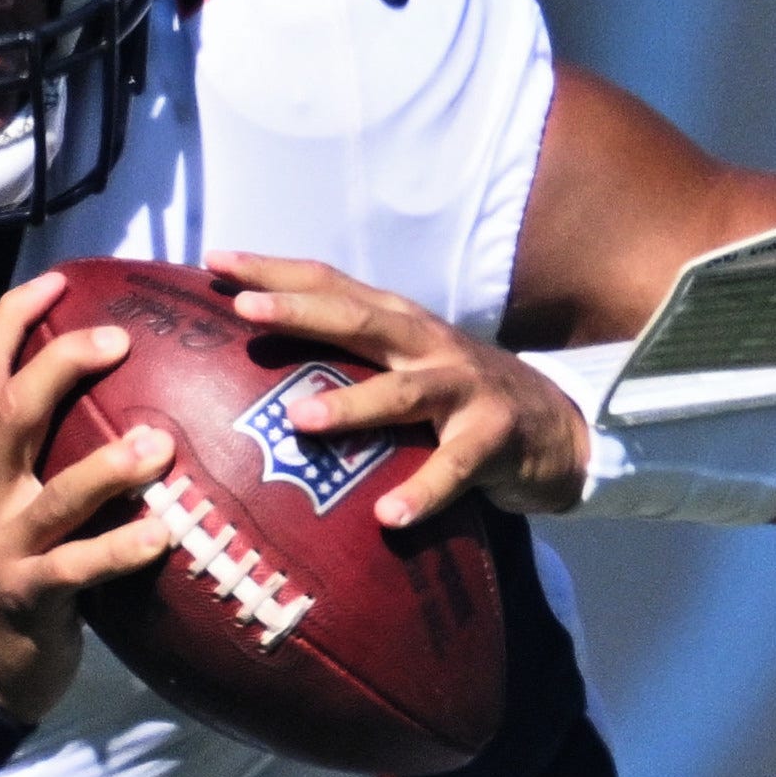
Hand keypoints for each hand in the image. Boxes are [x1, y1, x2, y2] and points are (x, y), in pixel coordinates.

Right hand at [0, 272, 178, 721]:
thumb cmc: (11, 567)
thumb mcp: (7, 498)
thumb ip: (42, 447)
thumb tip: (117, 386)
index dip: (14, 318)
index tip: (59, 280)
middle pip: (11, 411)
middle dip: (62, 366)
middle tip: (119, 341)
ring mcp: (3, 545)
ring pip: (55, 494)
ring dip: (109, 466)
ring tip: (159, 446)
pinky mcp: (30, 596)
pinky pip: (81, 568)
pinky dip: (123, 549)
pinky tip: (164, 535)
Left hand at [203, 255, 591, 530]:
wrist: (560, 429)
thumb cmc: (458, 403)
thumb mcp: (404, 372)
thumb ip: (346, 365)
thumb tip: (249, 380)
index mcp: (399, 326)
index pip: (332, 285)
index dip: (276, 270)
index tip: (215, 260)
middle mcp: (428, 346)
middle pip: (361, 319)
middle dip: (302, 312)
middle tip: (246, 311)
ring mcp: (464, 390)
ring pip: (404, 392)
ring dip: (351, 404)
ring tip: (299, 417)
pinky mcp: (494, 439)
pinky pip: (454, 467)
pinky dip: (422, 491)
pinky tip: (388, 516)